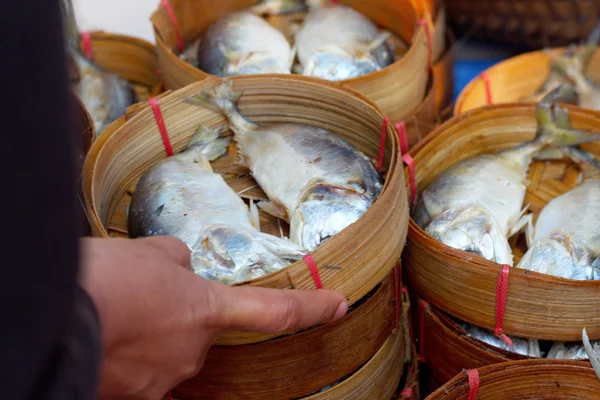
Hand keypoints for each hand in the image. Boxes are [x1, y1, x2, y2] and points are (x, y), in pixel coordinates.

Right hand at [79, 236, 347, 399]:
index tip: (338, 305)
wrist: (59, 315)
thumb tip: (179, 267)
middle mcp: (192, 351)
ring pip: (164, 352)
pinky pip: (137, 372)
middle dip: (176, 314)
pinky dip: (126, 354)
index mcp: (206, 309)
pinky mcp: (131, 396)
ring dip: (145, 333)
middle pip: (197, 331)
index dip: (311, 309)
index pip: (274, 311)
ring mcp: (161, 379)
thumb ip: (177, 262)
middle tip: (139, 296)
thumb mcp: (151, 254)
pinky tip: (106, 336)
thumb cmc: (108, 279)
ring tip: (113, 313)